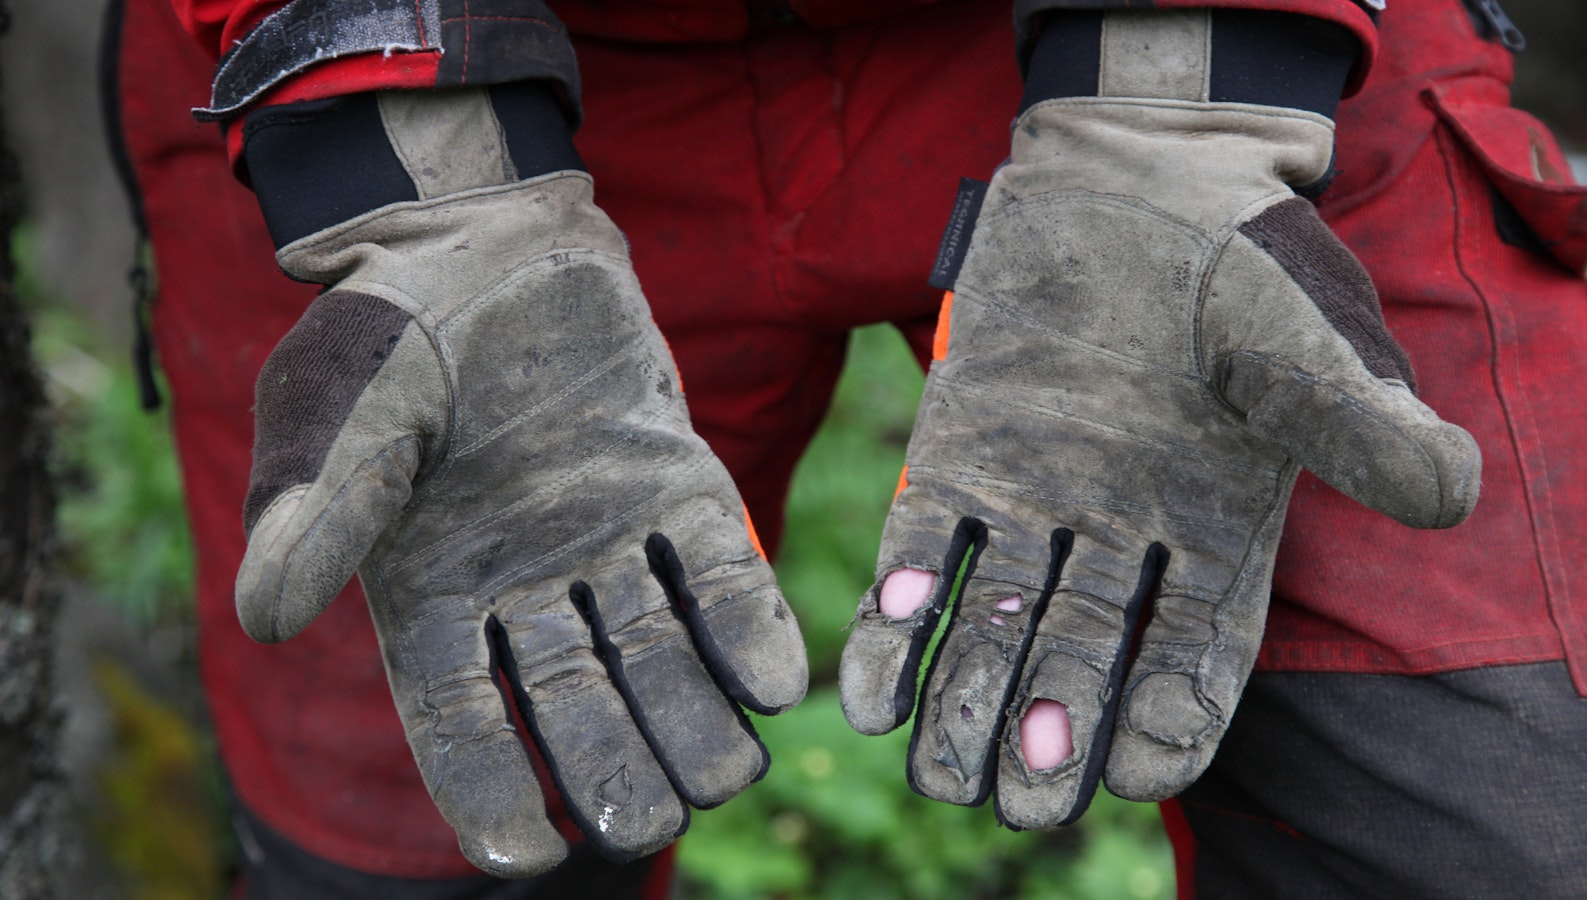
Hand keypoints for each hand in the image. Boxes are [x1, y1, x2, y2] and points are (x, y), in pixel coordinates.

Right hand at [234, 90, 807, 875]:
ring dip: (697, 716)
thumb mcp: (342, 412)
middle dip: (614, 764)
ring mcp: (607, 538)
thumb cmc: (393, 325)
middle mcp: (528, 583)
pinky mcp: (675, 484)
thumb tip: (262, 614)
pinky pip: (717, 570)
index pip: (459, 715)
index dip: (487, 788)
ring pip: (658, 651)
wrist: (487, 234)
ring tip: (733, 775)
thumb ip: (320, 508)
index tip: (524, 857)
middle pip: (575, 700)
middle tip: (651, 822)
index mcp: (434, 589)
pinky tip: (780, 680)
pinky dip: (748, 623)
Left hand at [838, 90, 1478, 827]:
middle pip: (1082, 656)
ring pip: (996, 620)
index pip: (1193, 654)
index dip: (1167, 718)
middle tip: (1020, 803)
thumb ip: (1358, 419)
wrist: (1131, 176)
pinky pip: (921, 546)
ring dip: (965, 696)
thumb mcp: (1306, 336)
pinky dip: (897, 613)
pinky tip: (869, 688)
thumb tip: (1449, 494)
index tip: (1133, 773)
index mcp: (1213, 532)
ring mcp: (1030, 499)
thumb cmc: (1238, 258)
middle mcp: (1117, 536)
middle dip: (1049, 728)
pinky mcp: (956, 455)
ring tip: (936, 775)